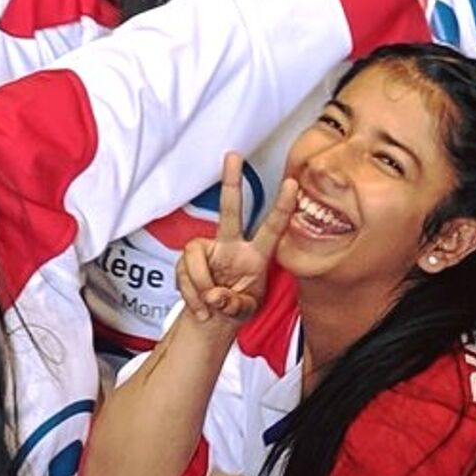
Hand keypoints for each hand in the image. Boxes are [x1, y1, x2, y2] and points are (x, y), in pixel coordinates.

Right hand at [175, 153, 289, 328]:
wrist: (213, 319)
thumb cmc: (235, 309)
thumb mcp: (243, 312)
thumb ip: (232, 304)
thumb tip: (213, 294)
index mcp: (256, 257)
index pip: (272, 229)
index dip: (282, 207)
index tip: (291, 184)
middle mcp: (233, 246)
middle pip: (231, 210)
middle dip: (231, 182)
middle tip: (233, 156)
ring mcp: (210, 250)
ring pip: (194, 255)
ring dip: (197, 284)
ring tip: (206, 305)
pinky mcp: (190, 258)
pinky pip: (183, 271)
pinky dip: (189, 292)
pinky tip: (199, 304)